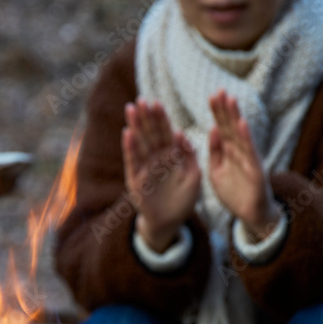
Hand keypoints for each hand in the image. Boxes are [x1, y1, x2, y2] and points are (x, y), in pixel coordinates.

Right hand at [122, 99, 201, 251]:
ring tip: (130, 109)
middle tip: (141, 100)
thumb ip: (189, 156)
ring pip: (140, 143)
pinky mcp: (136, 179)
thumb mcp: (194, 177)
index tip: (157, 102)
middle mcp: (156, 159)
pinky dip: (130, 148)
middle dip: (146, 117)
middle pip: (150, 133)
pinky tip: (127, 133)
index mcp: (171, 156)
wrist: (170, 224)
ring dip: (135, 126)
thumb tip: (181, 133)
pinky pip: (133, 161)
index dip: (161, 118)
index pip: (165, 132)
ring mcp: (145, 168)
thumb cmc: (183, 201)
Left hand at [208, 89, 278, 240]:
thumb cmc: (235, 193)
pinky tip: (243, 124)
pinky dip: (246, 138)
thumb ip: (214, 152)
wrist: (251, 215)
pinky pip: (250, 152)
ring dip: (236, 117)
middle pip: (231, 127)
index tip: (212, 95)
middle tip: (220, 90)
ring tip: (231, 100)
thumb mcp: (216, 171)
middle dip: (225, 109)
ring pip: (241, 135)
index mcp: (229, 152)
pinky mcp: (256, 171)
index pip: (223, 128)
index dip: (218, 113)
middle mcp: (240, 152)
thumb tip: (213, 129)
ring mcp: (249, 160)